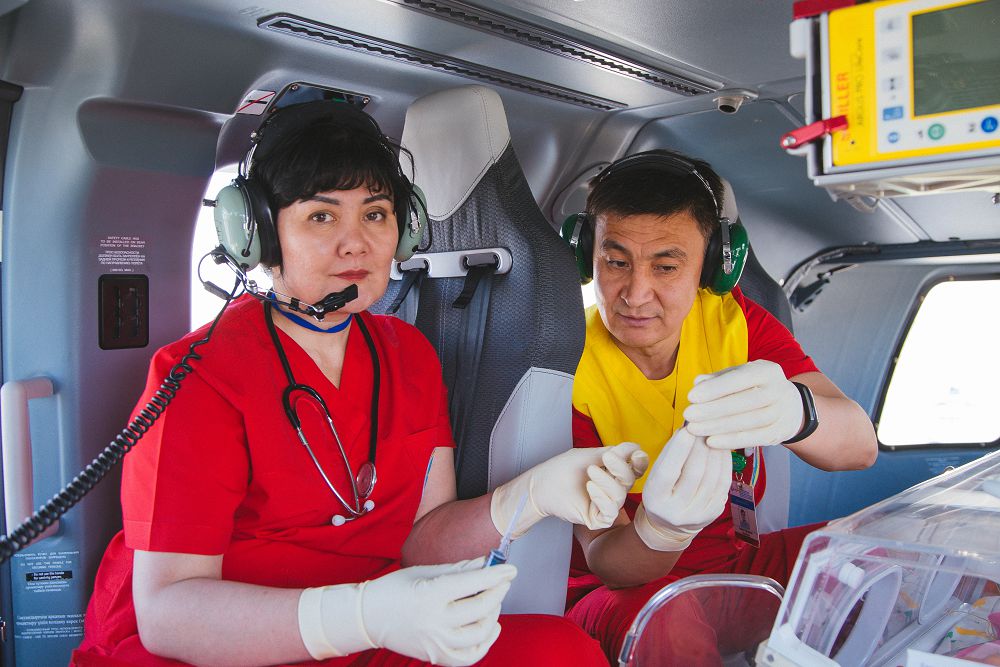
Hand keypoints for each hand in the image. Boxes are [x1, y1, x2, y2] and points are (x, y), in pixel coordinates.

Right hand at [300, 558, 515, 665]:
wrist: (369, 617)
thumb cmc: (396, 589)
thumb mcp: (426, 572)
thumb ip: (460, 569)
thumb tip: (487, 562)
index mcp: (431, 594)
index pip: (473, 582)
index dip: (496, 574)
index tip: (511, 569)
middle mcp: (434, 621)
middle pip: (480, 608)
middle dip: (498, 591)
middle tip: (503, 581)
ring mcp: (436, 643)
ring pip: (480, 633)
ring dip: (493, 615)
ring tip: (493, 601)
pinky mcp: (436, 657)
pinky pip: (469, 656)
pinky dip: (484, 644)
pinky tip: (490, 627)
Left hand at [491, 442, 648, 537]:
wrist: (542, 484)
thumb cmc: (562, 468)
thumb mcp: (590, 456)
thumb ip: (614, 454)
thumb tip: (636, 448)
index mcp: (612, 473)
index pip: (634, 469)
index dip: (639, 462)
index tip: (637, 454)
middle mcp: (612, 489)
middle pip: (630, 480)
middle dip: (620, 468)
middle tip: (606, 457)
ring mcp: (605, 504)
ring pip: (620, 496)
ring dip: (607, 482)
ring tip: (590, 472)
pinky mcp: (597, 518)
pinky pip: (610, 512)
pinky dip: (602, 498)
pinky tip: (590, 488)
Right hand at [634, 427, 730, 550]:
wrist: (669, 524)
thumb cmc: (662, 490)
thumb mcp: (656, 474)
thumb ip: (670, 454)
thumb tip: (689, 429)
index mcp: (655, 499)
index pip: (668, 472)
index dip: (679, 449)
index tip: (688, 428)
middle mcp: (675, 511)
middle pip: (694, 473)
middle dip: (701, 446)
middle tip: (705, 427)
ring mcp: (697, 515)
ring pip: (712, 477)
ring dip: (715, 452)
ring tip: (715, 435)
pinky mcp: (714, 514)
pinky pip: (724, 484)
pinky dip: (725, 463)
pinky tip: (722, 450)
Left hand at [684, 359, 803, 448]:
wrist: (790, 406)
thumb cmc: (754, 387)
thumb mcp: (739, 376)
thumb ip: (718, 379)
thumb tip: (697, 383)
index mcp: (767, 371)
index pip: (739, 379)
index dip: (715, 388)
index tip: (691, 396)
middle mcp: (778, 390)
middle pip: (744, 402)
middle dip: (713, 409)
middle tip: (688, 415)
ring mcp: (782, 413)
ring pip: (749, 422)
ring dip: (719, 427)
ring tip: (695, 429)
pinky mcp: (780, 432)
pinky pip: (754, 439)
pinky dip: (731, 441)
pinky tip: (711, 442)